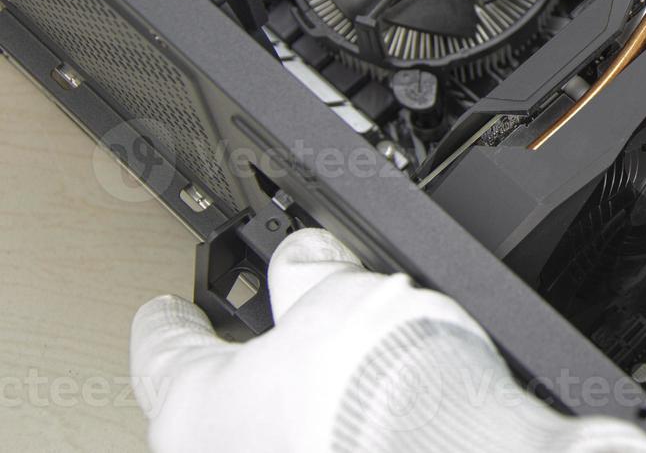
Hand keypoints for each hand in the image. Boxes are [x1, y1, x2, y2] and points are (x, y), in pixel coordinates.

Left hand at [131, 228, 645, 452]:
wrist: (438, 447)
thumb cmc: (369, 385)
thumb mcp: (336, 292)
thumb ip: (311, 273)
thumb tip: (309, 257)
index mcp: (193, 408)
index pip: (162, 353)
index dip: (168, 321)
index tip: (165, 310)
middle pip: (211, 403)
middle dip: (241, 366)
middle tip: (274, 333)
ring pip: (263, 432)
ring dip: (294, 403)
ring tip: (348, 368)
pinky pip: (313, 443)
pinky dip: (331, 429)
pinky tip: (373, 408)